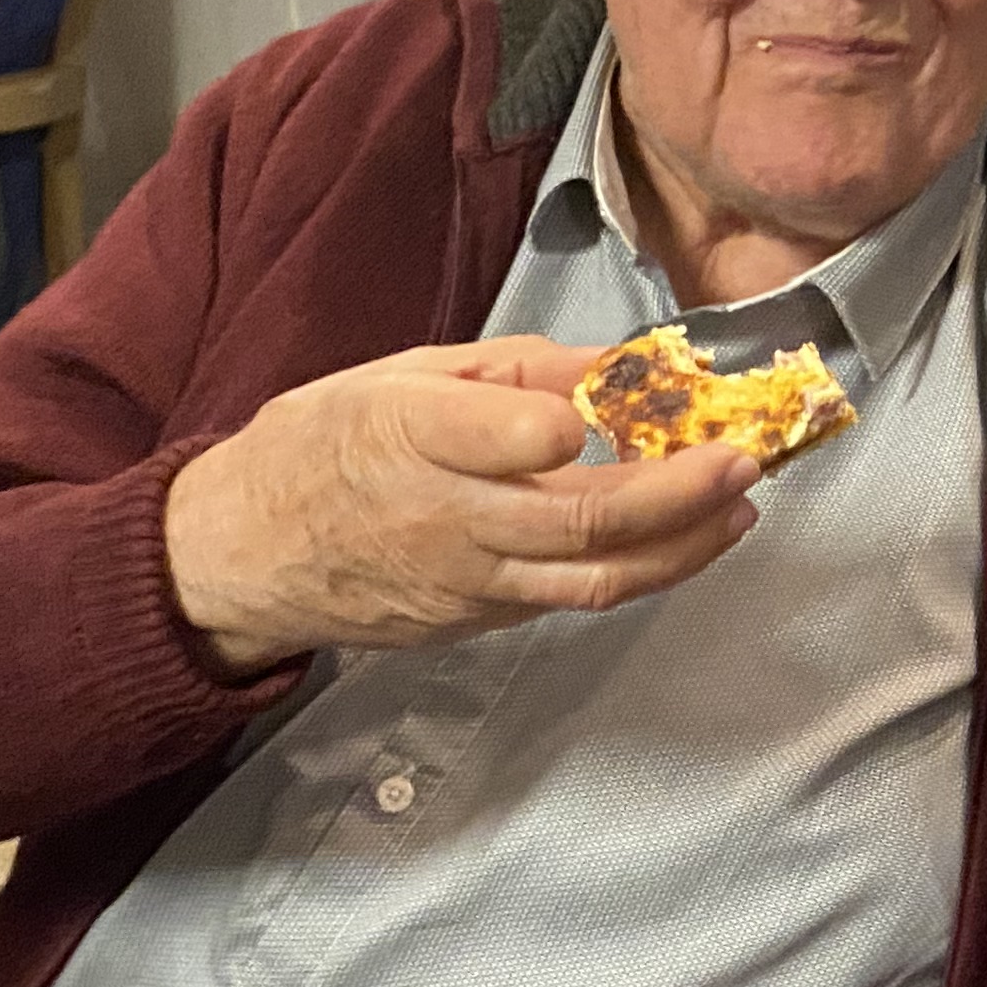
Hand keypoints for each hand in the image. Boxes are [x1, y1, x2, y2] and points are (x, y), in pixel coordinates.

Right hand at [163, 338, 756, 671]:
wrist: (242, 556)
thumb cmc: (324, 443)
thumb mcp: (399, 374)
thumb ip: (515, 370)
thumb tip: (621, 363)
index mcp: (408, 434)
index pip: (500, 438)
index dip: (567, 427)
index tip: (622, 407)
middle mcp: (444, 516)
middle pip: (580, 520)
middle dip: (680, 493)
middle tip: (745, 459)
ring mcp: (464, 582)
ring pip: (593, 578)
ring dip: (683, 546)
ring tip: (740, 509)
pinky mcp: (474, 623)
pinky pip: (568, 599)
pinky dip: (637, 570)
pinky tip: (681, 538)